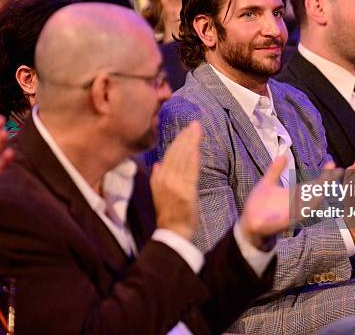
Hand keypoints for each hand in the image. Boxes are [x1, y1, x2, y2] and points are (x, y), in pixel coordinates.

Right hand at [151, 122, 201, 240]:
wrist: (173, 231)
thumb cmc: (169, 213)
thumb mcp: (158, 193)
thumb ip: (158, 177)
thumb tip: (158, 163)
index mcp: (158, 178)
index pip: (169, 154)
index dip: (178, 140)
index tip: (186, 129)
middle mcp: (165, 179)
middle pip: (176, 153)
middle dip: (185, 137)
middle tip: (194, 124)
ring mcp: (176, 184)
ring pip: (183, 158)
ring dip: (190, 142)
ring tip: (196, 129)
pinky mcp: (186, 191)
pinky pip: (190, 170)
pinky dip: (193, 157)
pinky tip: (196, 146)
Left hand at [240, 157, 336, 249]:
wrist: (249, 221)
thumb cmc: (259, 204)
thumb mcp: (267, 183)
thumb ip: (275, 170)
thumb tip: (283, 155)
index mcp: (294, 193)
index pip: (313, 183)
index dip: (323, 174)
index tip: (332, 163)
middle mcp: (297, 202)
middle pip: (316, 191)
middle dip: (327, 182)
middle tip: (337, 170)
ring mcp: (294, 212)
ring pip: (312, 203)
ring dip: (320, 193)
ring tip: (328, 182)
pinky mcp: (287, 220)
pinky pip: (300, 214)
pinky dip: (306, 207)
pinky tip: (314, 199)